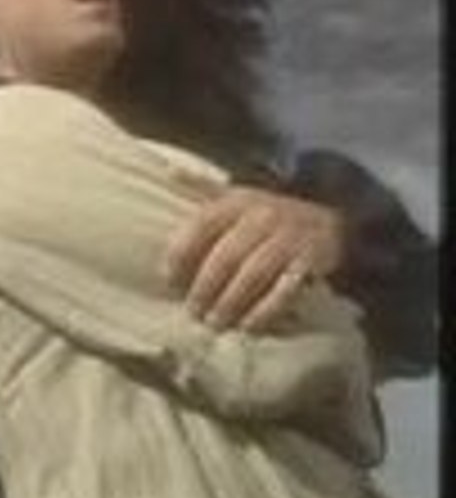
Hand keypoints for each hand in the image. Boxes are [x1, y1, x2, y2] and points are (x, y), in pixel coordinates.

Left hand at [164, 185, 344, 331]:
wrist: (329, 215)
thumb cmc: (268, 212)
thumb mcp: (236, 193)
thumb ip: (202, 186)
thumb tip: (169, 171)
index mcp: (237, 201)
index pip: (202, 226)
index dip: (182, 253)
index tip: (168, 279)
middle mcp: (261, 217)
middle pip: (226, 256)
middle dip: (205, 287)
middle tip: (192, 312)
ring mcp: (287, 239)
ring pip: (253, 275)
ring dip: (231, 302)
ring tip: (215, 322)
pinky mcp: (309, 261)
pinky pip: (285, 290)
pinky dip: (266, 311)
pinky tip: (249, 326)